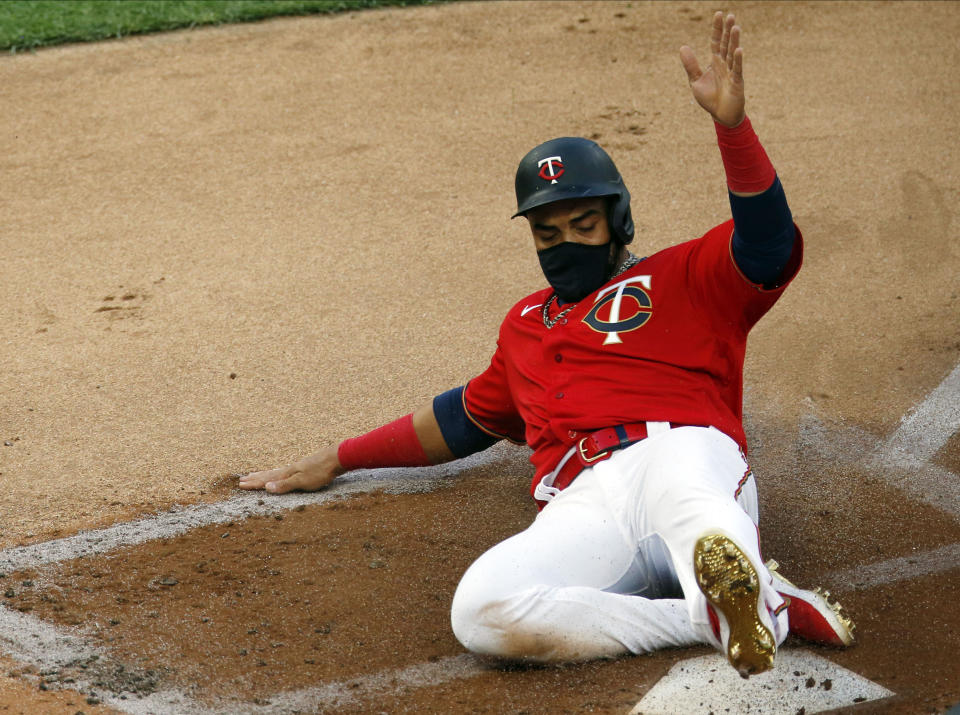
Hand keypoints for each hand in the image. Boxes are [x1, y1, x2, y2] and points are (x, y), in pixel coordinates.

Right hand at [237, 446, 344, 493]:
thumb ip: (285, 485)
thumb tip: (265, 487)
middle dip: (255, 478)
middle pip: (269, 474)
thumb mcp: (302, 481)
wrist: (337, 457)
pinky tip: (281, 473)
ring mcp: (297, 467)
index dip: (254, 483)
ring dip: (264, 474)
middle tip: (242, 478)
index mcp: (287, 473)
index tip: (241, 485)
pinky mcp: (305, 467)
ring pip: (276, 471)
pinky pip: (285, 471)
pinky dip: (277, 473)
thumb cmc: (321, 471)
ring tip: (256, 474)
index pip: (267, 480)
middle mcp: (290, 469)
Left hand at [679, 11, 744, 127]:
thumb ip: (690, 65)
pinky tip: (738, 50)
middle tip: (730, 16)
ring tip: (735, 27)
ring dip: (734, 41)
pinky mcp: (737, 82)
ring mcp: (732, 72)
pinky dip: (737, 60)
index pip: (716, 42)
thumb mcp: (695, 81)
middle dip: (728, 31)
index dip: (717, 29)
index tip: (718, 14)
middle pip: (726, 44)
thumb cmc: (709, 99)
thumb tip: (683, 47)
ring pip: (732, 54)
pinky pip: (737, 69)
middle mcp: (725, 64)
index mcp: (715, 62)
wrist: (720, 115)